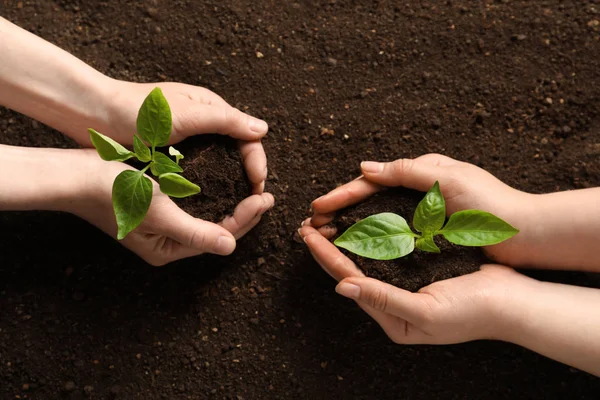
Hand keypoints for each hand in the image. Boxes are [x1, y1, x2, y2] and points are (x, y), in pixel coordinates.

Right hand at [72, 150, 273, 265]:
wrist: (77, 174)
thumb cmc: (114, 193)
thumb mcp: (160, 214)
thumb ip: (196, 233)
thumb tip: (230, 247)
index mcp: (167, 249)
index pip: (218, 237)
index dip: (245, 218)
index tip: (265, 197)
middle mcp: (167, 242)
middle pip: (216, 229)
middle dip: (244, 213)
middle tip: (268, 194)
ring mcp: (162, 226)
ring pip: (209, 217)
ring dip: (231, 204)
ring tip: (254, 191)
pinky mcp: (158, 208)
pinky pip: (196, 206)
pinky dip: (214, 196)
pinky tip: (227, 184)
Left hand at [97, 80, 268, 193]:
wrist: (92, 116)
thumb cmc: (136, 110)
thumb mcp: (184, 115)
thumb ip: (224, 121)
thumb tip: (264, 129)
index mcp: (211, 110)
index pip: (247, 138)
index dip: (257, 163)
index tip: (259, 188)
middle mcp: (204, 125)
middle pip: (237, 154)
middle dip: (247, 178)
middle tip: (252, 205)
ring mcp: (187, 142)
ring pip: (220, 167)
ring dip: (229, 186)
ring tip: (236, 208)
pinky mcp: (171, 156)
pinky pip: (198, 175)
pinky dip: (207, 188)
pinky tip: (209, 204)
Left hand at [298, 223, 532, 343]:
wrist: (514, 301)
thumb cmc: (474, 312)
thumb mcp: (426, 312)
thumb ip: (384, 300)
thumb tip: (343, 286)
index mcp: (391, 318)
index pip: (348, 281)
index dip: (325, 257)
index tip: (307, 234)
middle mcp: (393, 302)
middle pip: (350, 270)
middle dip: (327, 247)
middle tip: (307, 224)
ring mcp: (405, 285)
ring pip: (365, 258)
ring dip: (345, 239)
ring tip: (325, 220)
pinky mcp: (418, 269)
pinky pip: (386, 250)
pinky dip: (370, 235)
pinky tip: (360, 221)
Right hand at [310, 154, 533, 266]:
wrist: (524, 234)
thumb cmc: (490, 203)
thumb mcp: (449, 178)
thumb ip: (407, 171)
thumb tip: (365, 168)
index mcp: (419, 172)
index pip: (371, 181)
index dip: (342, 194)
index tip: (317, 206)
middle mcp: (416, 191)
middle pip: (368, 199)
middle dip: (338, 209)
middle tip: (311, 222)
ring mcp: (420, 213)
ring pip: (375, 217)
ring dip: (348, 224)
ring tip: (323, 235)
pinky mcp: (427, 234)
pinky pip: (391, 233)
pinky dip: (369, 238)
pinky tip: (353, 247)